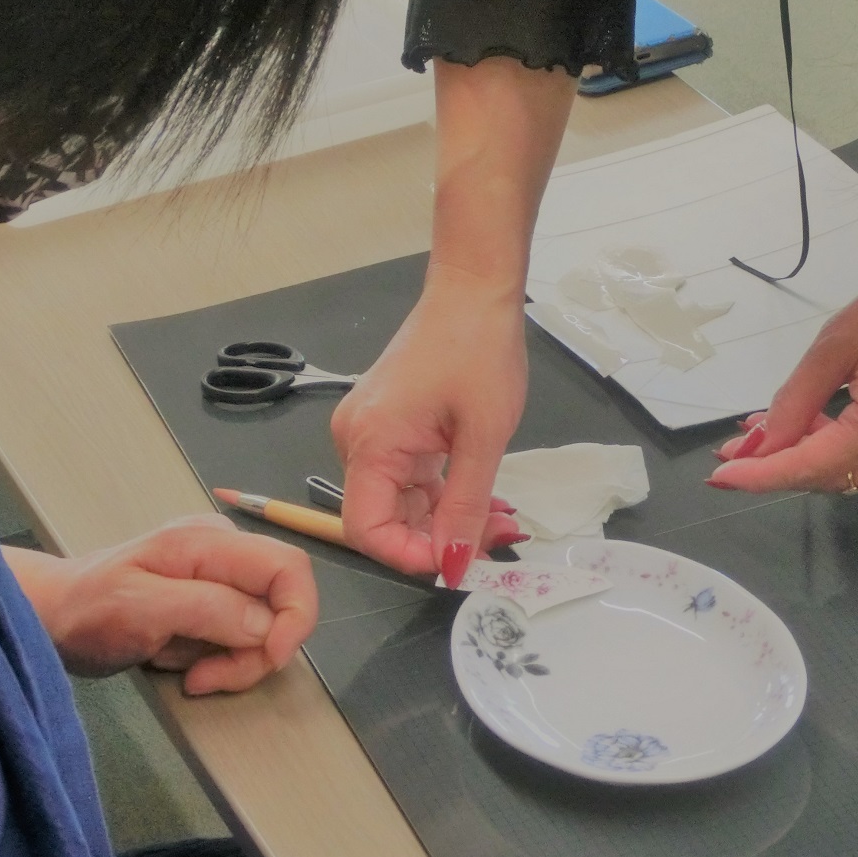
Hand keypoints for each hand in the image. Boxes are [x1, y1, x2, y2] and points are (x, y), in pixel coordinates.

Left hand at [7, 515, 314, 693]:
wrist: (48, 616)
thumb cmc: (85, 610)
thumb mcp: (141, 609)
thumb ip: (207, 610)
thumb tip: (266, 626)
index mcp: (210, 542)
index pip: (289, 568)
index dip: (295, 616)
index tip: (268, 658)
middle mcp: (224, 551)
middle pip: (281, 602)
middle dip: (256, 651)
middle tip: (208, 677)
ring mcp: (218, 575)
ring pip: (263, 627)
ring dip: (233, 661)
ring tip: (186, 670)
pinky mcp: (210, 600)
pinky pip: (239, 636)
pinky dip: (218, 658)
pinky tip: (179, 658)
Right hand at [332, 275, 528, 578]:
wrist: (473, 291)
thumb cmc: (478, 351)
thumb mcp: (483, 437)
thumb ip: (465, 506)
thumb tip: (454, 565)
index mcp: (369, 442)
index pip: (365, 529)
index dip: (408, 556)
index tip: (459, 562)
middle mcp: (356, 440)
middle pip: (385, 518)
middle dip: (439, 539)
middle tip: (499, 538)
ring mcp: (370, 432)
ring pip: (402, 501)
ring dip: (448, 518)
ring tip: (501, 518)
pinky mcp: (388, 425)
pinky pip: (409, 477)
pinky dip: (443, 493)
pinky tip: (482, 498)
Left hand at [707, 224, 857, 491]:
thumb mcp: (840, 341)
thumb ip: (796, 400)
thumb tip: (762, 443)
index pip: (809, 467)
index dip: (760, 476)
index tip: (719, 476)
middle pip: (832, 478)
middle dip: (784, 462)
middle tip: (743, 441)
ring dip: (816, 455)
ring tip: (783, 426)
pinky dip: (851, 448)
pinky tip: (829, 422)